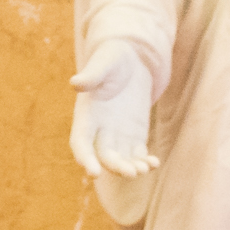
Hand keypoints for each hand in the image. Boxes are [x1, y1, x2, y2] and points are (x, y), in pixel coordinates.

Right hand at [68, 45, 158, 179]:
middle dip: (116, 166)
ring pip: (120, 159)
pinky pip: (136, 154)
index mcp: (86, 116)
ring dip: (131, 167)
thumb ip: (92, 75)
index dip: (85, 158)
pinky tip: (154, 164)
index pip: (81, 142)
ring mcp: (116, 135)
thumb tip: (75, 83)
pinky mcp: (133, 135)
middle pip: (103, 155)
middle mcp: (98, 131)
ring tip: (144, 169)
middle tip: (131, 173)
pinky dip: (144, 162)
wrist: (131, 58)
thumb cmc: (113, 57)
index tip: (93, 173)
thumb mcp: (104, 62)